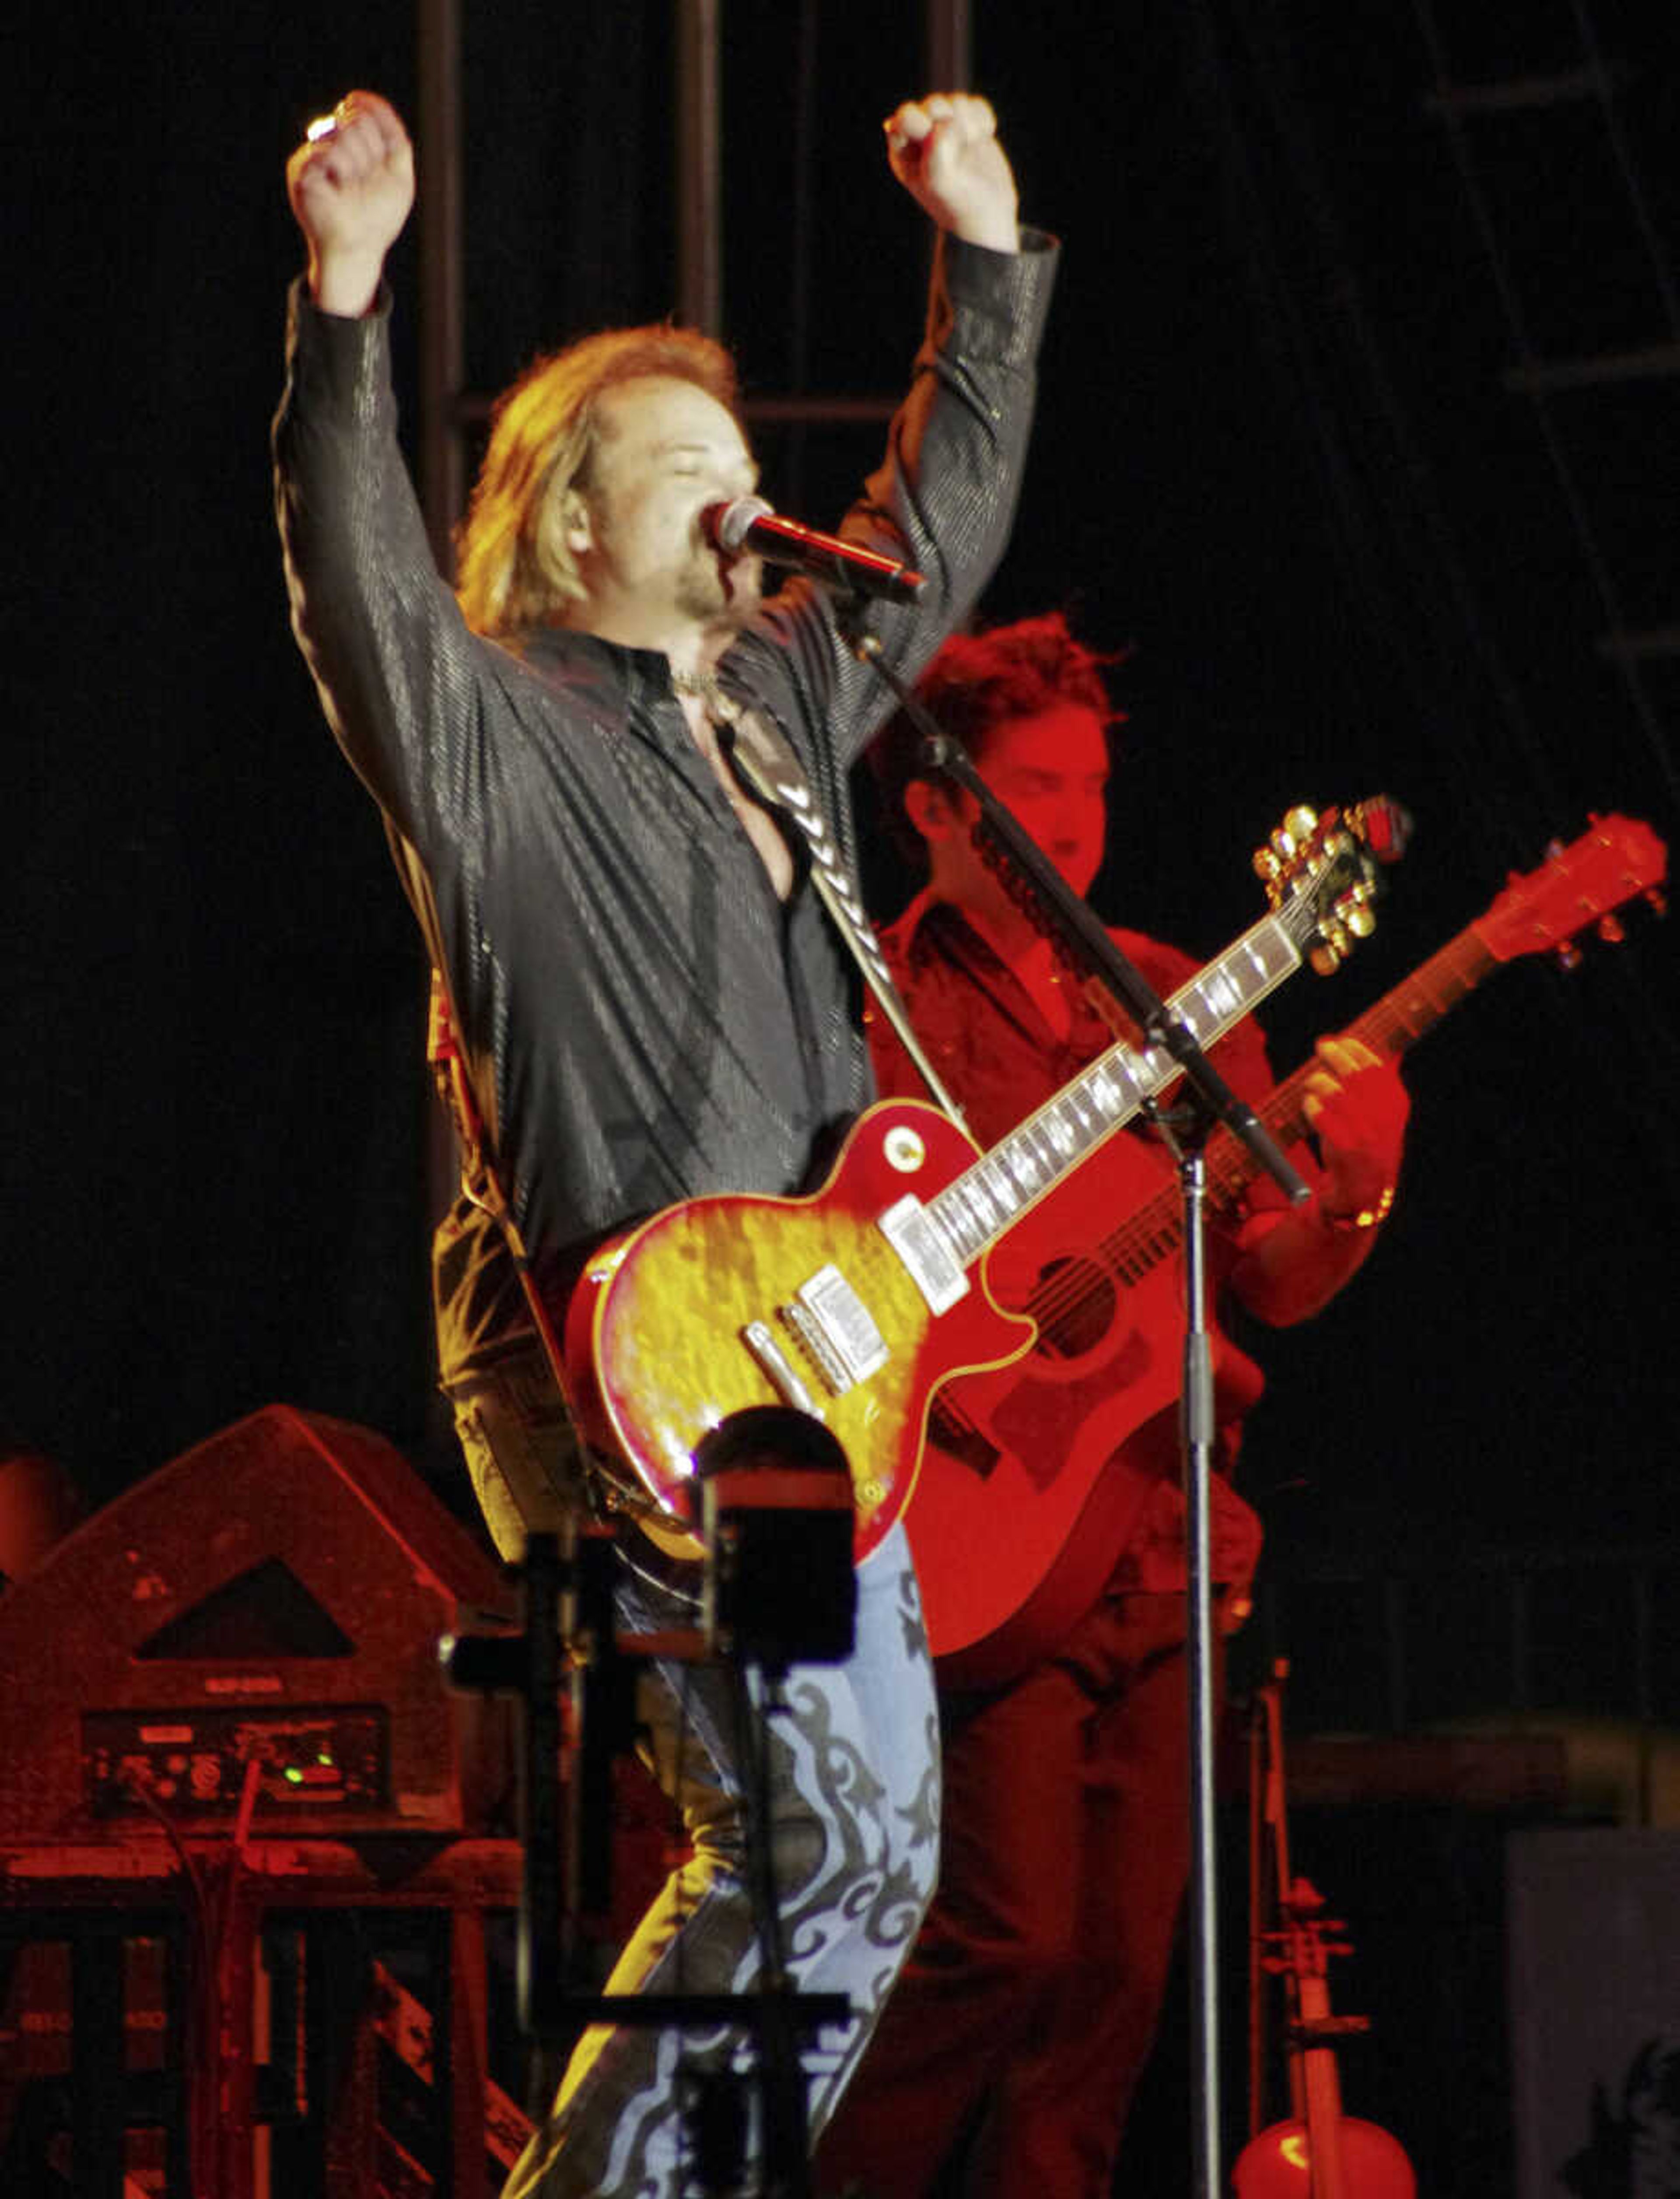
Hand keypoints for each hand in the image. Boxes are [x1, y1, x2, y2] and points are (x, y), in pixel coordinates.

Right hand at [286, 90, 414, 316]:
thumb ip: (393, 135)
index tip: (379, 161)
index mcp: (352, 142)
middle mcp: (331, 143)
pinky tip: (341, 186)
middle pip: (357, 119)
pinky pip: (325, 149)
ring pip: (344, 132)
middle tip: (365, 180)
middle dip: (371, 152)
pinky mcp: (301, 168)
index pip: (364, 111)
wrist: (361, 247)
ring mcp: (315, 154)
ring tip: (352, 187)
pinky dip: (341, 168)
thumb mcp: (399, 173)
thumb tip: (361, 100)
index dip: (379, 131)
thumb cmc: (379, 215)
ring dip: (359, 164)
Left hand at [883, 93, 1018, 252]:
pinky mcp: (971, 128)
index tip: (933, 141)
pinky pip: (976, 104)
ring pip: (956, 101)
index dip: (921, 123)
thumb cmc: (958, 205)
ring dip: (969, 121)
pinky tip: (984, 136)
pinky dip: (983, 117)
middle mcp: (923, 140)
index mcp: (904, 152)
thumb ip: (935, 150)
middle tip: (962, 144)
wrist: (989, 217)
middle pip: (932, 104)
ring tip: (973, 144)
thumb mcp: (939, 183)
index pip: (905, 116)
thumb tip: (946, 123)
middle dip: (949, 119)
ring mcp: (948, 132)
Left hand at [1302, 1036, 1409, 1221]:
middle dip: (1335, 1055)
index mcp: (1395, 1102)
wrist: (1366, 1187)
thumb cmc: (1369, 1142)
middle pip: (1354, 1073)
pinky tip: (1309, 1105)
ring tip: (1312, 1082)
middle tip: (1322, 1046)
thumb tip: (1376, 1050)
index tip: (1340, 1040)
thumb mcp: (1383, 1111)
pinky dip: (1311, 1106)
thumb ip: (1380, 1083)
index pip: (1376, 1065)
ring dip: (1318, 1081)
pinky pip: (1321, 1116)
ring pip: (1334, 1092)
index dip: (1355, 1048)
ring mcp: (1365, 1133)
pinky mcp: (1345, 1148)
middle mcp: (1383, 1116)